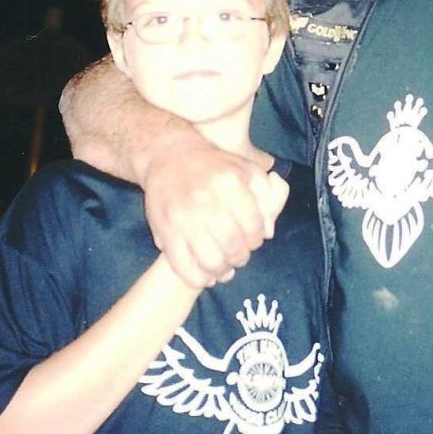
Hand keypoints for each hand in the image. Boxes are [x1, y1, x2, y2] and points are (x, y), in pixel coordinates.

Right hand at [142, 144, 278, 287]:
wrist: (168, 156)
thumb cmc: (213, 165)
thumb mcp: (245, 168)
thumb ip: (266, 195)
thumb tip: (268, 231)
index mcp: (230, 183)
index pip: (253, 226)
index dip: (256, 239)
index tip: (252, 241)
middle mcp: (207, 200)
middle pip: (233, 246)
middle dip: (240, 257)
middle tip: (239, 257)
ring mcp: (183, 217)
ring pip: (210, 260)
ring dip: (221, 270)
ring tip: (224, 268)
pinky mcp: (164, 230)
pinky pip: (182, 265)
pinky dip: (197, 278)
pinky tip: (205, 276)